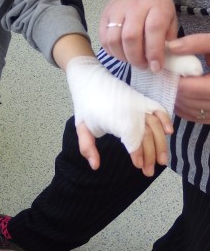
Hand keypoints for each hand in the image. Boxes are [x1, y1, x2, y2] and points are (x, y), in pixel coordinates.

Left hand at [66, 56, 172, 170]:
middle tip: (149, 171)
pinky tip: (169, 132)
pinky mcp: (141, 99)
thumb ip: (87, 147)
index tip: (138, 166)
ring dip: (161, 143)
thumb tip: (95, 166)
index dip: (138, 154)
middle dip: (151, 155)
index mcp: (117, 119)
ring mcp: (138, 104)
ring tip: (162, 160)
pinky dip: (165, 119)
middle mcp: (131, 111)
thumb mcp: (82, 127)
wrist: (89, 79)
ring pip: (156, 125)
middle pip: (147, 136)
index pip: (133, 140)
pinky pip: (158, 109)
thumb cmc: (85, 105)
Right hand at [99, 0, 177, 71]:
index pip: (153, 30)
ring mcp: (116, 10)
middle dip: (136, 57)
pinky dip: (112, 51)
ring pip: (114, 39)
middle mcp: (135, 6)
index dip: (154, 51)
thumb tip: (162, 59)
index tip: (156, 66)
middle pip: (130, 37)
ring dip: (123, 56)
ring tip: (132, 60)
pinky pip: (104, 38)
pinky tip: (121, 53)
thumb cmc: (156, 2)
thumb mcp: (171, 15)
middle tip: (143, 65)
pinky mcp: (104, 15)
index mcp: (156, 6)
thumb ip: (168, 36)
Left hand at [166, 35, 209, 121]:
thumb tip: (171, 47)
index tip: (166, 69)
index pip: (189, 88)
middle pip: (187, 100)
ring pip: (190, 111)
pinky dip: (185, 108)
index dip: (173, 79)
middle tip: (166, 76)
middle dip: (173, 88)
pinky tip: (181, 95)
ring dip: (177, 98)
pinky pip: (196, 117)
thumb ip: (197, 43)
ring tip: (172, 83)